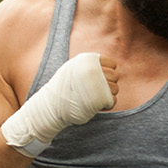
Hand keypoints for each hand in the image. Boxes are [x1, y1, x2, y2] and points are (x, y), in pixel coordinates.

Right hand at [0, 52, 117, 156]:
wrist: (52, 106)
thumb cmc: (63, 88)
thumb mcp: (72, 69)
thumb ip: (88, 66)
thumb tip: (108, 66)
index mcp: (87, 61)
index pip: (112, 63)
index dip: (110, 71)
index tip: (102, 78)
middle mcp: (93, 70)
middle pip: (115, 76)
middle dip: (111, 83)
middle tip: (101, 90)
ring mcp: (97, 85)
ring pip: (116, 88)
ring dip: (110, 94)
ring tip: (98, 97)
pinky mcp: (99, 99)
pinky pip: (113, 100)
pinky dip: (108, 104)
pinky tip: (99, 105)